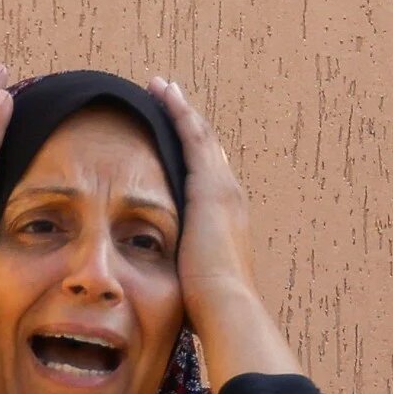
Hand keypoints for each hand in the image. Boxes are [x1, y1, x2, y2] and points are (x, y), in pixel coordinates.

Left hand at [146, 76, 258, 326]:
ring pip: (200, 136)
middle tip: (167, 94)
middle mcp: (230, 196)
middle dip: (187, 120)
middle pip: (206, 148)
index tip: (174, 131)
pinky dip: (179, 113)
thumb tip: (167, 283)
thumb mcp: (194, 280)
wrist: (227, 306)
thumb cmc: (209, 307)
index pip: (206, 174)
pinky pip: (192, 136)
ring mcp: (223, 188)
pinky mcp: (210, 186)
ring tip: (162, 86)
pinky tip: (164, 93)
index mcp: (225, 218)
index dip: (191, 150)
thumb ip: (182, 269)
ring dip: (180, 109)